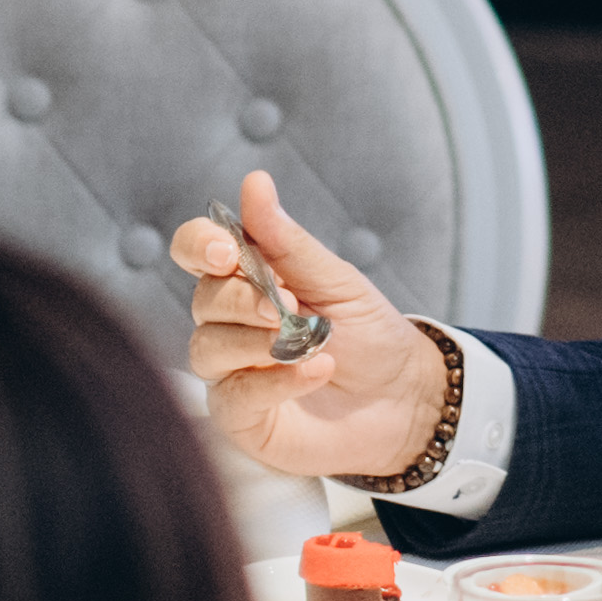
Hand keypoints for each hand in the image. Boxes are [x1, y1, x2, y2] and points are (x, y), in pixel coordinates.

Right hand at [176, 171, 455, 480]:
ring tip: (310, 345)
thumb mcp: (337, 281)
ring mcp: (231, 370)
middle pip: (203, 299)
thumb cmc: (370, 335)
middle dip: (245, 300)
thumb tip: (255, 183)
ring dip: (256, 342)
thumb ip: (288, 241)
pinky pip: (232, 397)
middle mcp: (230, 322)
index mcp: (249, 278)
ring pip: (207, 347)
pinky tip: (314, 372)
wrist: (405, 399)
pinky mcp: (241, 416)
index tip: (225, 251)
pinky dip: (272, 382)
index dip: (199, 244)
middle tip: (292, 308)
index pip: (196, 250)